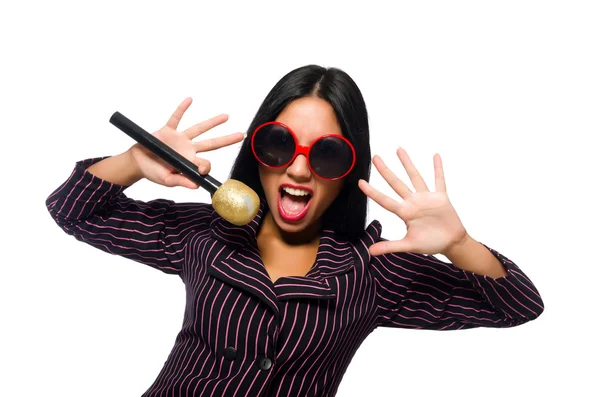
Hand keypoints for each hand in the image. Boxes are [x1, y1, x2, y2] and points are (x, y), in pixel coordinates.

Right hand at [128, 97, 243, 188]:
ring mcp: (180, 139)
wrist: (138, 162)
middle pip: (212, 143)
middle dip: (227, 140)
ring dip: (212, 122)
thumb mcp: (167, 180)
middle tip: (242, 135)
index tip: (201, 170)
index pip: (205, 163)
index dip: (206, 166)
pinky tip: (190, 100)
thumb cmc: (153, 172)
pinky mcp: (168, 131)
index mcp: (189, 162)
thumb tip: (197, 186)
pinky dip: (182, 109)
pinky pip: (176, 118)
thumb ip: (182, 182)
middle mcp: (188, 149)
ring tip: (227, 116)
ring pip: (199, 129)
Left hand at [358, 147, 467, 256]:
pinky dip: (438, 169)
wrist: (451, 243)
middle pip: (396, 183)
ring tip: (398, 149)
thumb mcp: (409, 245)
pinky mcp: (441, 197)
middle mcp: (413, 202)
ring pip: (415, 177)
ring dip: (408, 164)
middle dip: (385, 171)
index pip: (385, 200)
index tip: (360, 182)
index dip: (373, 192)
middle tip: (375, 157)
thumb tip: (370, 251)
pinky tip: (435, 156)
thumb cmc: (430, 243)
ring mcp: (426, 198)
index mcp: (405, 213)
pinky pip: (439, 180)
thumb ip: (390, 247)